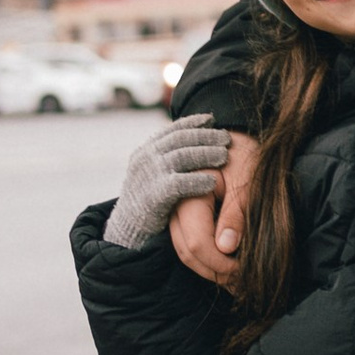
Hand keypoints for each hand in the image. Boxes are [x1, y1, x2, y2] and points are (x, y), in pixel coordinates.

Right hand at [104, 116, 235, 253]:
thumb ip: (170, 160)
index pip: (173, 130)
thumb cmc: (148, 203)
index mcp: (146, 151)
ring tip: (224, 156)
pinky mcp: (153, 197)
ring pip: (181, 157)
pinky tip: (213, 181)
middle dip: (205, 136)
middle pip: (180, 139)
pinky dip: (197, 181)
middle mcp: (145, 159)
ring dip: (206, 154)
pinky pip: (178, 184)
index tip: (212, 120)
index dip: (194, 123)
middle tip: (226, 138)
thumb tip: (196, 144)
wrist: (128, 234)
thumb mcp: (154, 175)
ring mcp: (148, 176)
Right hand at [169, 128, 255, 279]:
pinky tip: (225, 259)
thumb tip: (225, 247)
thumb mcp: (248, 182)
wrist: (237, 136)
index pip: (197, 243)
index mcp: (188, 190)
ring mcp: (172, 205)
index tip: (244, 275)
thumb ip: (237, 213)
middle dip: (215, 272)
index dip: (221, 266)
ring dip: (210, 267)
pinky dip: (205, 253)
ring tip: (237, 277)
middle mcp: (173, 200)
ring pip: (183, 249)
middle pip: (187, 251)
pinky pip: (185, 239)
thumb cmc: (246, 154)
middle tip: (243, 283)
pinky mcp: (177, 210)